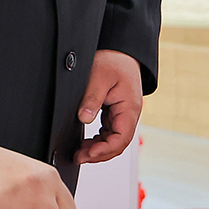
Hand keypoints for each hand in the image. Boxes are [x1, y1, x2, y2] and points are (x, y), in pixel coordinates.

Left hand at [74, 49, 142, 163]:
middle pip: (118, 143)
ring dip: (98, 149)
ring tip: (80, 152)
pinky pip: (109, 132)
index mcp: (129, 108)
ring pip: (113, 140)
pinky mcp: (116, 112)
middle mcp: (129, 114)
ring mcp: (123, 114)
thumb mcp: (99, 76)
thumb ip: (92, 98)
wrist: (121, 51)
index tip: (89, 153)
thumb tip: (84, 118)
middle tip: (79, 156)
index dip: (105, 149)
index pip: (122, 138)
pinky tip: (87, 142)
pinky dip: (99, 140)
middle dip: (99, 154)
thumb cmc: (114, 61)